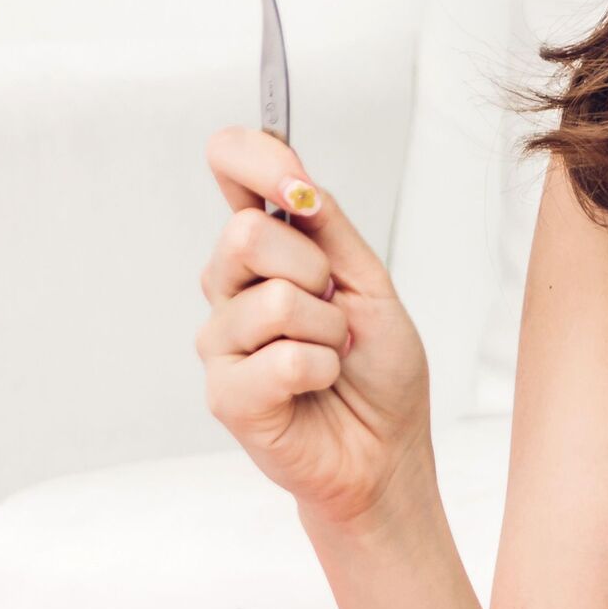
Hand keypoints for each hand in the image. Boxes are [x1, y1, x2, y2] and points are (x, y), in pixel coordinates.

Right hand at [195, 126, 434, 532]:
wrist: (387, 449)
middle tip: (336, 309)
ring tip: (332, 357)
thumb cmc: (378, 369)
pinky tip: (318, 388)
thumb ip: (329, 227)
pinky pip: (283, 358)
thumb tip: (295, 184)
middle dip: (316, 271)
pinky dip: (322, 371)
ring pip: (274, 300)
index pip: (230, 168)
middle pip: (246, 233)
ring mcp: (221, 342)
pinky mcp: (225, 394)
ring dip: (329, 331)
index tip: (296, 185)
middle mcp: (230, 288)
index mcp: (265, 249)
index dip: (254, 159)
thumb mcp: (369, 281)